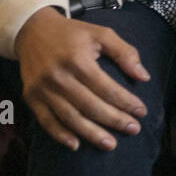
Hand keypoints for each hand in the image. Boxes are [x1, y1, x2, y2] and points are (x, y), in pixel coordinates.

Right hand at [14, 7, 149, 150]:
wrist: (32, 30)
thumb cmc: (72, 33)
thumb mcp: (101, 33)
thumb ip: (124, 52)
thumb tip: (144, 77)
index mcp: (77, 59)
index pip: (106, 87)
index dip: (125, 102)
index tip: (141, 111)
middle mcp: (58, 76)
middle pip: (90, 106)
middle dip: (114, 120)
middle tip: (133, 129)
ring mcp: (42, 88)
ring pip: (70, 117)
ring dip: (91, 134)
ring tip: (110, 144)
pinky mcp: (31, 96)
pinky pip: (46, 121)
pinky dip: (60, 135)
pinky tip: (76, 144)